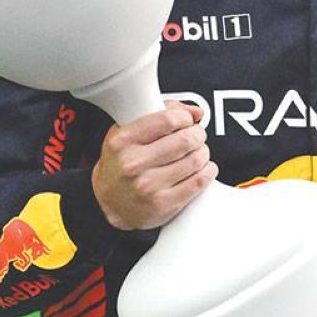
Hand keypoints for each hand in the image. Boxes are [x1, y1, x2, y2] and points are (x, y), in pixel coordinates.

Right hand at [91, 101, 217, 230]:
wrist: (109, 201)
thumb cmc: (121, 161)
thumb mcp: (129, 129)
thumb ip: (161, 111)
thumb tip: (196, 112)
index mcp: (123, 141)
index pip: (167, 120)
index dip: (184, 117)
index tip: (187, 120)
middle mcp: (133, 164)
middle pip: (185, 140)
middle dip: (198, 134)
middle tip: (196, 135)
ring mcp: (148, 187)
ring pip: (195, 160)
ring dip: (203, 152)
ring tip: (197, 152)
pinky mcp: (162, 205)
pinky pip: (198, 182)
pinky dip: (207, 171)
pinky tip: (203, 168)